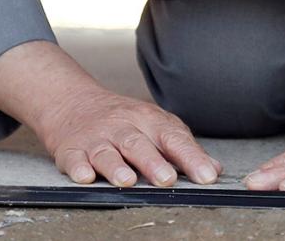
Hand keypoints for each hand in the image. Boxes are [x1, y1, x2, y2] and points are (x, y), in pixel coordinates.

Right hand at [33, 85, 221, 187]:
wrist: (74, 103)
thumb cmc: (123, 120)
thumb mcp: (155, 125)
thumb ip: (183, 147)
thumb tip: (214, 168)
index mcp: (148, 120)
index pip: (173, 138)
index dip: (191, 157)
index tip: (206, 176)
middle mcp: (122, 127)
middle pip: (139, 144)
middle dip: (154, 163)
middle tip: (168, 179)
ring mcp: (96, 138)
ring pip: (107, 152)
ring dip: (116, 167)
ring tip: (128, 181)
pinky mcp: (71, 150)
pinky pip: (74, 159)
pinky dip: (78, 168)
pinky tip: (85, 177)